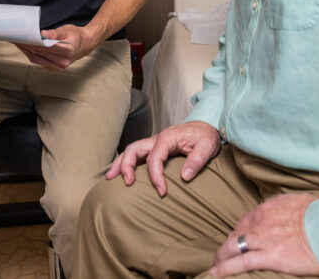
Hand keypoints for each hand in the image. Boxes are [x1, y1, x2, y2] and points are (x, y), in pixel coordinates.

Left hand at [14, 24, 98, 70]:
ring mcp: (58, 67)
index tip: (21, 36)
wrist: (85, 45)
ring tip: (17, 42)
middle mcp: (62, 62)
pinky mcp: (54, 69)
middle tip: (15, 38)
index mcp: (67, 51)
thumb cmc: (76, 35)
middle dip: (25, 45)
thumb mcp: (67, 30)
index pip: (44, 46)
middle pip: (38, 53)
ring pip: (36, 59)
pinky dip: (31, 55)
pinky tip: (25, 48)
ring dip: (25, 51)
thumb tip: (43, 34)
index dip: (31, 42)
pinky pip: (39, 62)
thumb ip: (55, 33)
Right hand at [106, 121, 220, 195]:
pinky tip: (121, 174)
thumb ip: (197, 161)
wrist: (206, 127)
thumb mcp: (208, 146)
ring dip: (120, 164)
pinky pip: (136, 154)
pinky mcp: (153, 148)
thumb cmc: (205, 136)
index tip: (162, 191)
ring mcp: (153, 143)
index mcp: (168, 138)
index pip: (155, 157)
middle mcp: (156, 139)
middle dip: (126, 165)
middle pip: (134, 149)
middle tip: (127, 183)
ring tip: (111, 178)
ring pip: (131, 151)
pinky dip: (125, 163)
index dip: (156, 176)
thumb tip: (184, 177)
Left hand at [210, 194, 318, 276]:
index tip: (240, 238)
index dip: (241, 231)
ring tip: (216, 265)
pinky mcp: (270, 257)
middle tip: (223, 253)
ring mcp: (263, 239)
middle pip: (236, 233)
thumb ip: (286, 205)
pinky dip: (226, 268)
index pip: (246, 220)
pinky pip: (241, 263)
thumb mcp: (299, 201)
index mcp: (268, 208)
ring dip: (221, 257)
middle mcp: (261, 222)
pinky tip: (216, 273)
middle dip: (228, 244)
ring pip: (233, 247)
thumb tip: (286, 208)